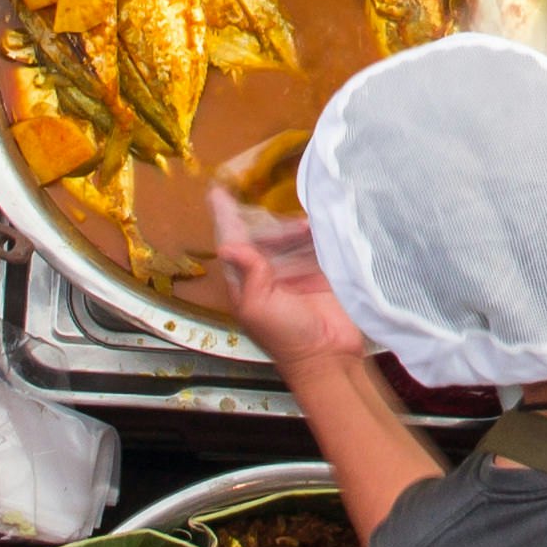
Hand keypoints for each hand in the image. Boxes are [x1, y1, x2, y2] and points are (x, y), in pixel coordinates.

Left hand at [208, 187, 365, 377]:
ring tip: (307, 228)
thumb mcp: (258, 308)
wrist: (329, 355)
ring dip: (294, 227)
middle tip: (285, 218)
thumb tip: (229, 245)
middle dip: (270, 222)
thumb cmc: (287, 336)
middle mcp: (268, 273)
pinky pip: (313, 243)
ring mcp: (295, 271)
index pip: (232, 241)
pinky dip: (315, 232)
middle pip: (263, 235)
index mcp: (245, 282)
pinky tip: (319, 226)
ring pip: (288, 236)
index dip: (225, 216)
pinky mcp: (320, 271)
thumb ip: (248, 275)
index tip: (218, 190)